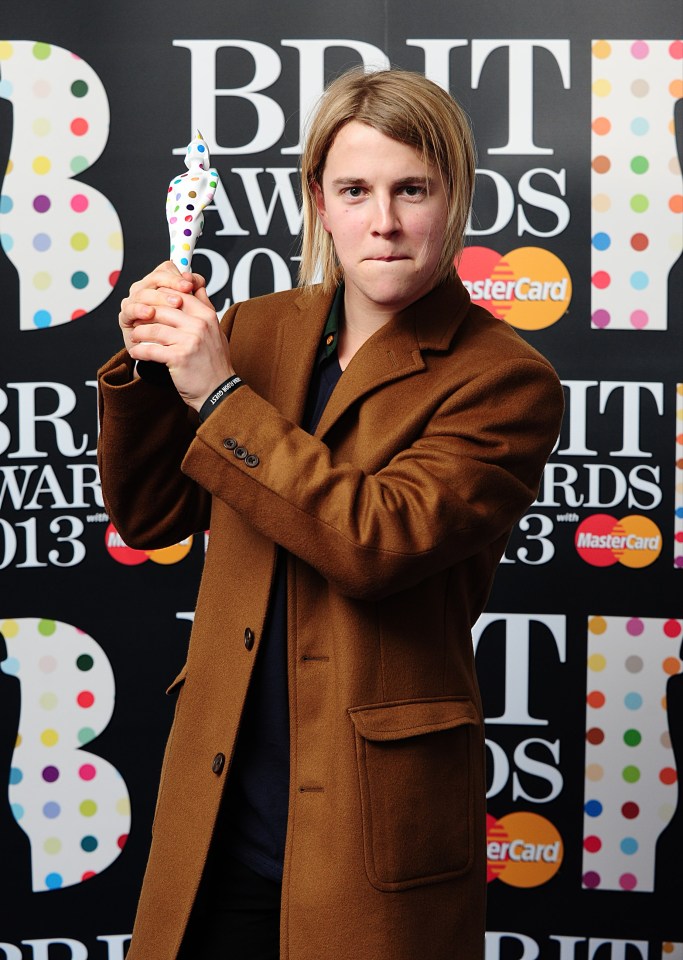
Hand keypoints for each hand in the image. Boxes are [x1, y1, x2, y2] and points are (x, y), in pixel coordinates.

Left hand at [119, 261, 234, 410]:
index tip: (148, 304)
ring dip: (139, 333)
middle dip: (144, 314)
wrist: (219, 391)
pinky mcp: (180, 358)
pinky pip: (151, 349)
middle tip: (134, 320)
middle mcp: (200, 325)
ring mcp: (190, 341)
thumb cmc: (214, 363)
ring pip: (154, 328)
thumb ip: (204, 306)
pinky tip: (136, 352)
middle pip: (162, 309)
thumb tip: (195, 284)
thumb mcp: (215, 329)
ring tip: (134, 337)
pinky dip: (139, 351)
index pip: (178, 293)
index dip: (158, 297)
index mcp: (207, 315)